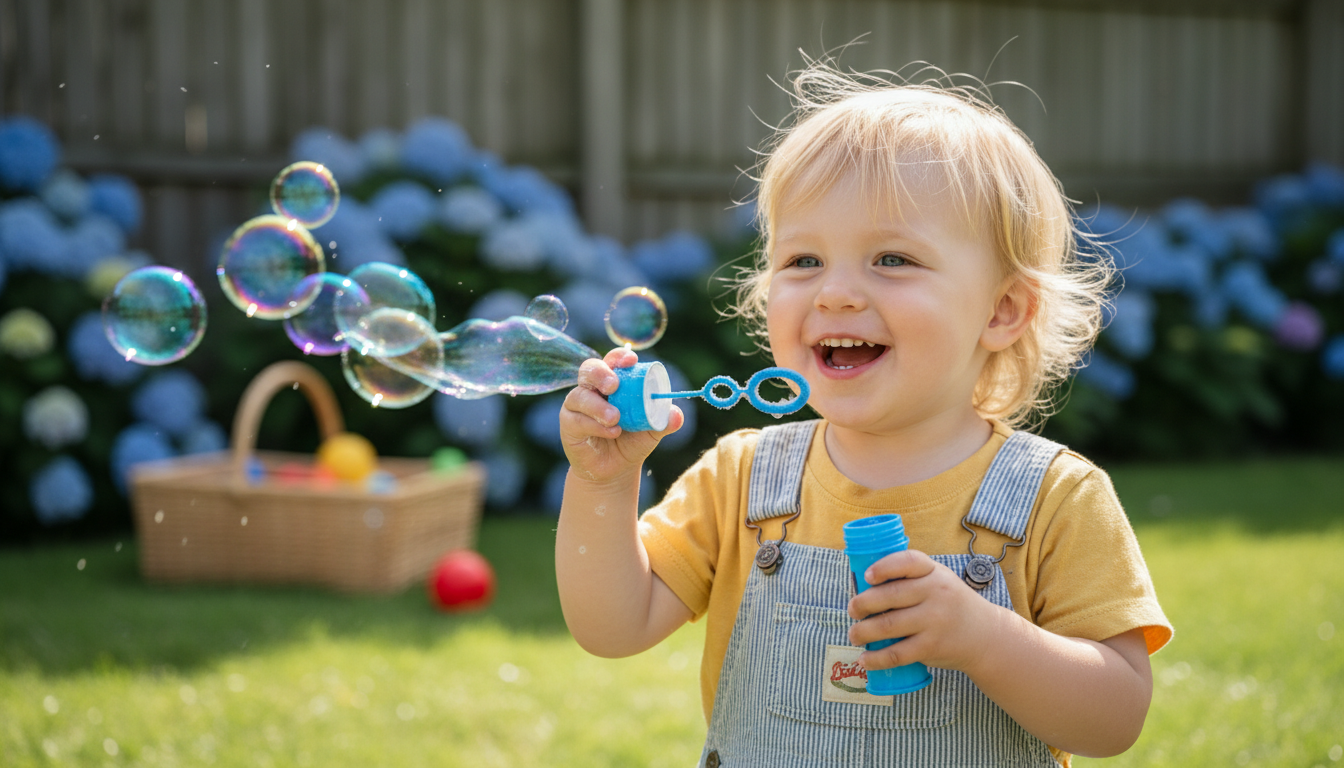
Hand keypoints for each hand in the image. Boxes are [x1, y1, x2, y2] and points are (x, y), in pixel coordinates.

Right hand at [560, 348, 682, 486]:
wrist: (616, 470)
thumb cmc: (632, 441)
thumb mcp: (652, 431)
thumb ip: (664, 420)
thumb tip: (677, 415)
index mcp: (614, 381)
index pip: (613, 361)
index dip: (619, 357)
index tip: (631, 361)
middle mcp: (593, 388)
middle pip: (589, 369)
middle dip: (601, 373)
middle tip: (614, 385)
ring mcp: (578, 405)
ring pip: (580, 396)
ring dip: (598, 406)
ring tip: (615, 418)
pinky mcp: (569, 424)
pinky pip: (577, 420)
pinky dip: (594, 425)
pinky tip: (611, 432)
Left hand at [846, 549, 1006, 674]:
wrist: (987, 636)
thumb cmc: (951, 604)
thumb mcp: (939, 581)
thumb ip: (910, 578)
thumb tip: (863, 586)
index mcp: (934, 572)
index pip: (907, 562)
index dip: (884, 567)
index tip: (867, 576)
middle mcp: (935, 593)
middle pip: (889, 596)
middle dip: (862, 604)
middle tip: (853, 610)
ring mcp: (934, 621)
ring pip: (887, 625)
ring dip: (862, 631)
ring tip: (854, 634)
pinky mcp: (931, 647)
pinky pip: (897, 653)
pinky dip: (876, 658)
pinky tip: (865, 659)